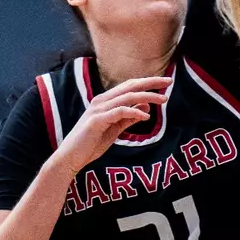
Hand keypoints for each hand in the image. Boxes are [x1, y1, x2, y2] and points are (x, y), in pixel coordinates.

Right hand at [55, 76, 170, 172]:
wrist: (71, 157)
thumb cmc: (91, 144)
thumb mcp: (115, 129)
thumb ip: (129, 118)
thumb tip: (146, 106)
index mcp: (106, 101)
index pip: (130, 86)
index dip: (147, 82)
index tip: (165, 83)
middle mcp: (101, 100)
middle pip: (130, 86)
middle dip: (151, 83)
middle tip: (169, 82)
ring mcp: (98, 110)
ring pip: (127, 97)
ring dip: (147, 96)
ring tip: (163, 100)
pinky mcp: (97, 120)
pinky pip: (119, 112)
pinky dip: (134, 112)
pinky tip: (145, 116)